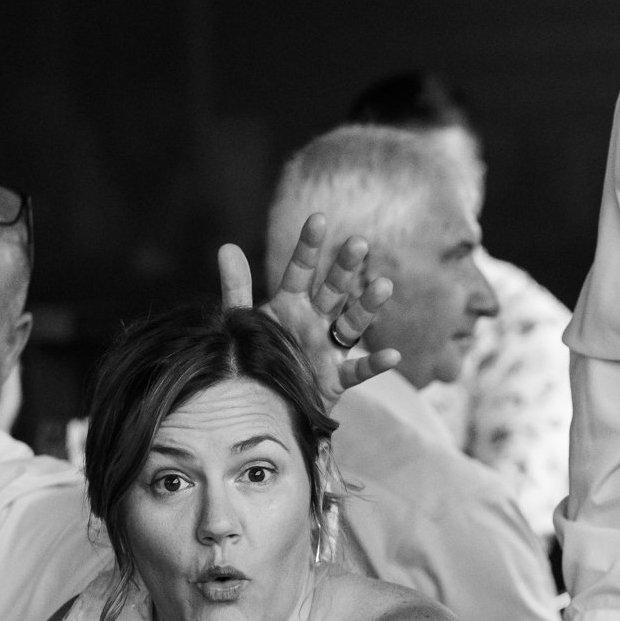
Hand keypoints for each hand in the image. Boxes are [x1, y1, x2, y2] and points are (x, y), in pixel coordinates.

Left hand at [217, 216, 398, 403]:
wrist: (260, 403)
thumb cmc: (257, 357)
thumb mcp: (244, 320)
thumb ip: (236, 288)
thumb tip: (226, 246)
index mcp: (291, 305)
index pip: (301, 271)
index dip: (309, 246)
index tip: (318, 218)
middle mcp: (314, 322)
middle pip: (333, 290)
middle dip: (345, 268)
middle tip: (358, 242)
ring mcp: (328, 348)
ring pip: (351, 323)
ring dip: (368, 305)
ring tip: (384, 285)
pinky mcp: (336, 378)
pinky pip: (359, 370)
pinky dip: (375, 364)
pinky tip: (393, 355)